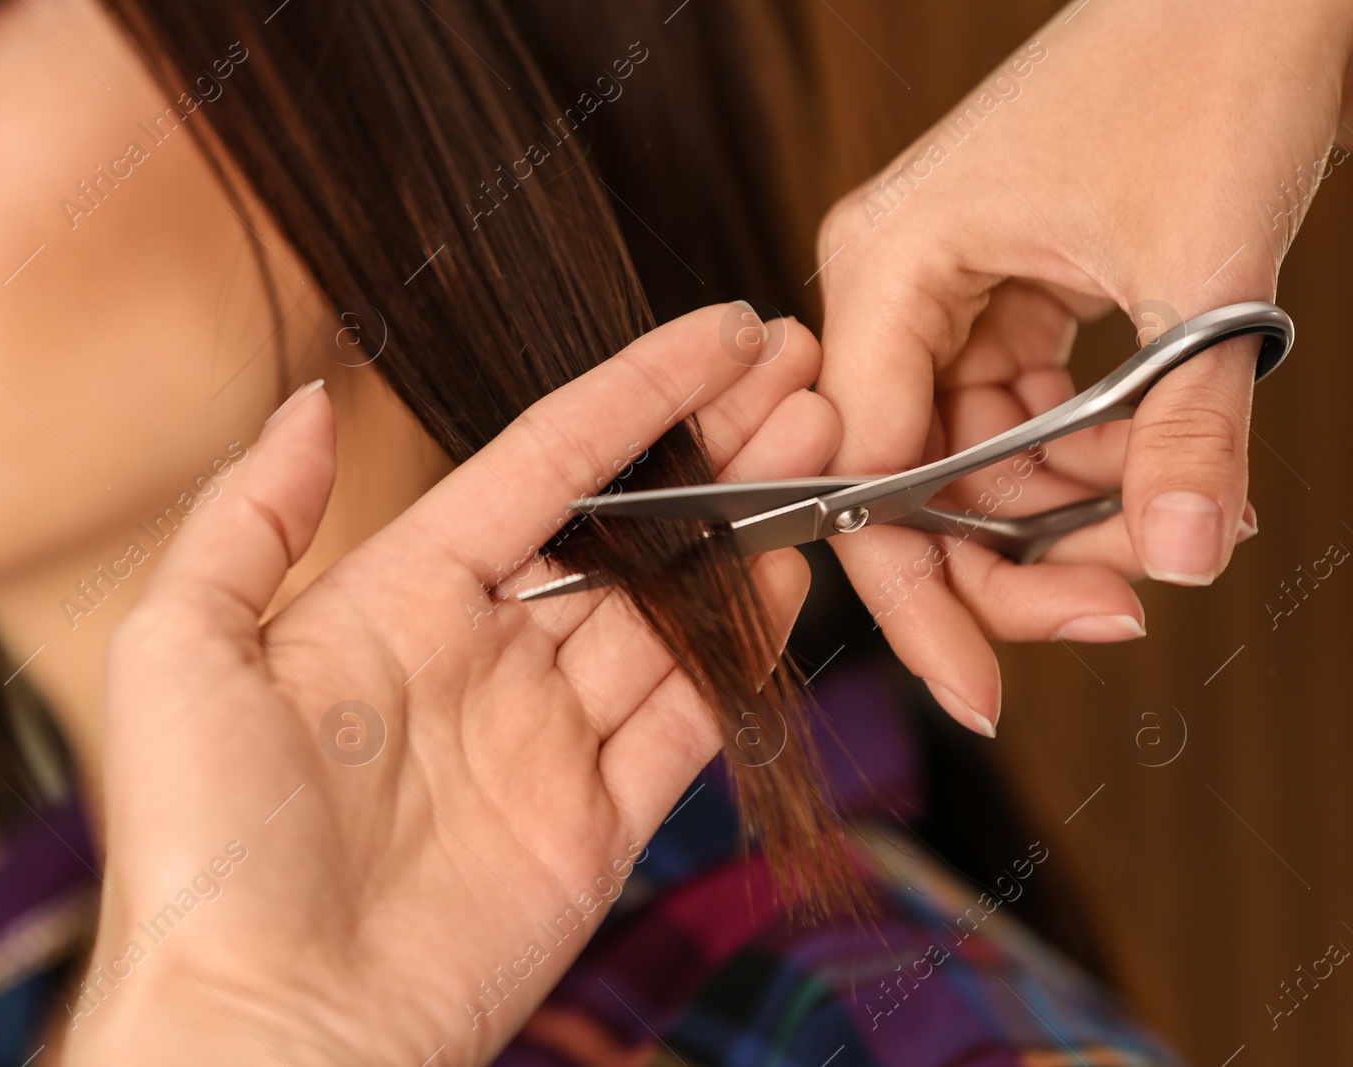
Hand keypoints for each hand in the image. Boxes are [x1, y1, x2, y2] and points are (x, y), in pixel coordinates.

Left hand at [59, 306, 839, 1066]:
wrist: (262, 1029)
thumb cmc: (202, 848)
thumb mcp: (180, 652)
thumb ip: (248, 517)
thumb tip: (312, 403)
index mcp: (394, 600)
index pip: (539, 467)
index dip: (631, 394)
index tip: (716, 334)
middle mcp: (480, 658)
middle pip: (622, 530)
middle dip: (713, 448)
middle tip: (800, 378)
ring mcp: (545, 741)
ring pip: (670, 611)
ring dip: (745, 526)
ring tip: (819, 447)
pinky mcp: (595, 824)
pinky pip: (688, 717)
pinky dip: (746, 648)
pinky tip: (788, 571)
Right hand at [813, 0, 1352, 734]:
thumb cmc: (1205, 65)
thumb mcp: (1201, 269)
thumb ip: (1188, 426)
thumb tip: (1183, 559)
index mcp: (888, 266)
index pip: (868, 475)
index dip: (925, 594)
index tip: (981, 688)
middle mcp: (894, 284)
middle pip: (918, 480)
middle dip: (1018, 557)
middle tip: (1117, 613)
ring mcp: (944, 288)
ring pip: (976, 455)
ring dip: (1072, 506)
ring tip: (1180, 523)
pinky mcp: (998, 289)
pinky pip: (1020, 407)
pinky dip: (1092, 449)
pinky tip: (1170, 470)